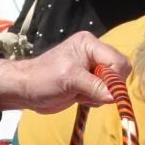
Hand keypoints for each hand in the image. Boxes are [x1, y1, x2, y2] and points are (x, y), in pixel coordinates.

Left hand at [0, 31, 131, 113]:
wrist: (26, 90)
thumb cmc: (43, 78)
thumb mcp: (69, 79)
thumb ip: (94, 86)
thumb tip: (115, 96)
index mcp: (90, 44)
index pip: (117, 61)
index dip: (114, 78)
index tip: (104, 92)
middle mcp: (94, 54)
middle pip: (119, 73)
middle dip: (107, 87)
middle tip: (88, 92)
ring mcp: (92, 69)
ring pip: (112, 85)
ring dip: (99, 95)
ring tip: (79, 94)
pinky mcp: (89, 83)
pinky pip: (104, 94)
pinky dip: (95, 100)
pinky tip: (79, 98)